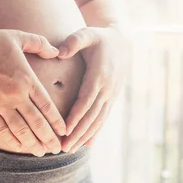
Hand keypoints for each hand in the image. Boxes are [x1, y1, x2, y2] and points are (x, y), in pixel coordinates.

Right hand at [0, 28, 65, 155]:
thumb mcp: (18, 37)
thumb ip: (39, 44)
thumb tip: (56, 51)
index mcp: (27, 79)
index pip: (47, 106)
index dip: (57, 121)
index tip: (64, 132)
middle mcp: (16, 95)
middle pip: (37, 123)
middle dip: (49, 138)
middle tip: (57, 151)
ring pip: (21, 130)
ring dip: (32, 143)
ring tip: (41, 152)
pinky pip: (1, 130)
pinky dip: (11, 140)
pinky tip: (19, 148)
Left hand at [57, 25, 127, 152]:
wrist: (122, 40)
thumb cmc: (99, 37)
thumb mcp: (87, 33)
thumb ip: (73, 41)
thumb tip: (59, 52)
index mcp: (99, 75)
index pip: (86, 100)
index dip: (76, 116)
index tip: (65, 130)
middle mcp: (107, 88)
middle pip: (91, 115)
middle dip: (78, 133)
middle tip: (63, 148)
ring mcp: (111, 94)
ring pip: (98, 120)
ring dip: (85, 136)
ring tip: (71, 150)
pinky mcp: (112, 97)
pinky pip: (103, 117)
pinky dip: (95, 132)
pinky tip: (87, 145)